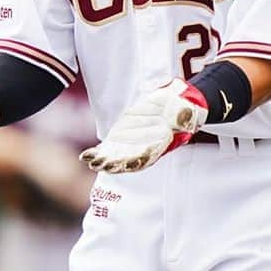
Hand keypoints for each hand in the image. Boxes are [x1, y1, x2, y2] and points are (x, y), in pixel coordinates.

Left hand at [80, 79, 207, 173]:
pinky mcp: (118, 140)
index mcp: (158, 145)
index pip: (147, 157)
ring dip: (102, 163)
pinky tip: (85, 156)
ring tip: (91, 162)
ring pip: (114, 159)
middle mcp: (142, 150)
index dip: (137, 161)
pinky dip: (95, 154)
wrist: (168, 105)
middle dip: (116, 165)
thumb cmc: (178, 108)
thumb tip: (185, 115)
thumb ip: (184, 114)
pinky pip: (105, 151)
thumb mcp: (184, 109)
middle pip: (128, 162)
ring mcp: (129, 147)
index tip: (127, 164)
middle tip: (103, 165)